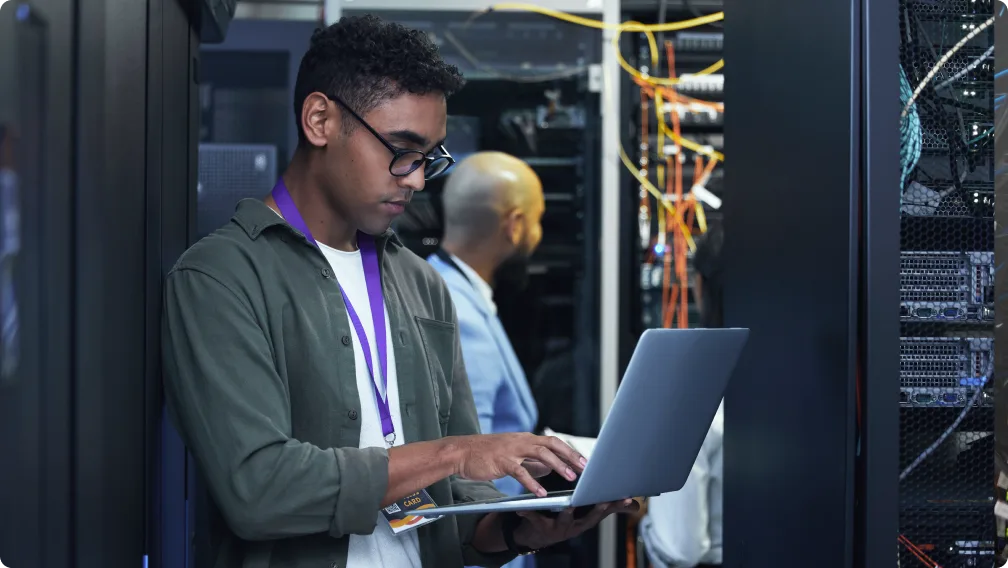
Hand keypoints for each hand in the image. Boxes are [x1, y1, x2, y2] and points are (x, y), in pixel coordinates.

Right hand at [453, 433, 586, 495]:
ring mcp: (511, 450)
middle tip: (584, 468)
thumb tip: (550, 468)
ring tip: (570, 478)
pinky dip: (532, 482)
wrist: (461, 452)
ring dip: (557, 465)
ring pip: (540, 454)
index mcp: (525, 439)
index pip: (553, 442)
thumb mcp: (512, 455)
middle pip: (552, 444)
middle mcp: (521, 441)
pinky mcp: (501, 462)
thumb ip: (531, 462)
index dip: (570, 451)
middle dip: (570, 456)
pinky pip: (520, 472)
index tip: (584, 462)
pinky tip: (540, 493)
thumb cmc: (487, 454)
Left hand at [512, 499, 640, 549]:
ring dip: (568, 512)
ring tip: (570, 504)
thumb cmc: (564, 520)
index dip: (616, 505)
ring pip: (565, 519)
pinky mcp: (540, 527)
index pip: (604, 511)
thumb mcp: (586, 516)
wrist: (534, 536)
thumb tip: (636, 505)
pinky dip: (529, 514)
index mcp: (585, 520)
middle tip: (605, 501)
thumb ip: (610, 508)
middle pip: (589, 518)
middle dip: (598, 509)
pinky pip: (535, 520)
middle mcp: (575, 527)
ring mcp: (559, 529)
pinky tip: (523, 508)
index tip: (627, 497)